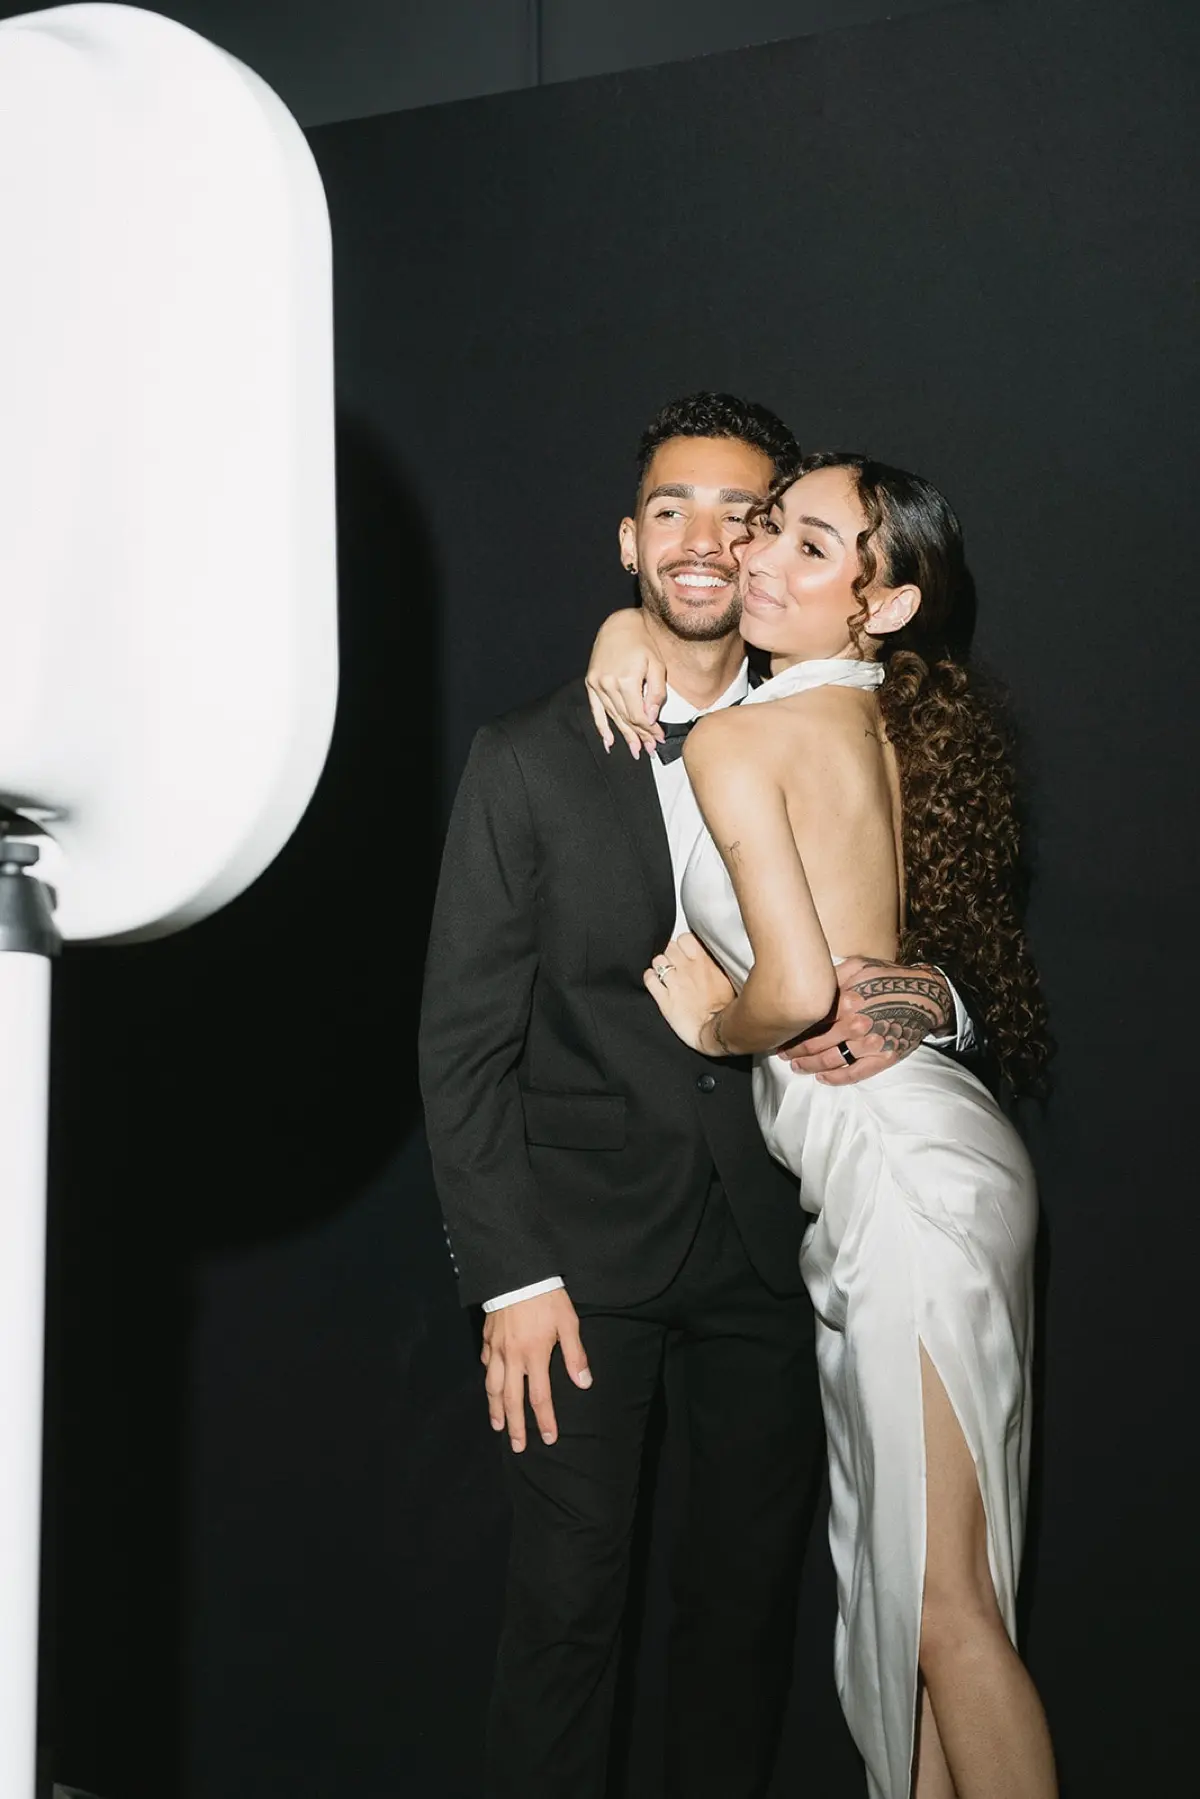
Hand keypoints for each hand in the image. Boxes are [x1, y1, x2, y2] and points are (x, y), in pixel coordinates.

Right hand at [481, 1289, 590, 1451]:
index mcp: (535, 1356)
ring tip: (497, 1426)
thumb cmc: (547, 1297)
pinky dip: (488, 1379)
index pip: (540, 1398)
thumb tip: (584, 1384)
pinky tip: (490, 1386)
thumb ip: (575, 1355)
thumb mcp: (568, 1322)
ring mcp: (496, 1349)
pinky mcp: (487, 1337)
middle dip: (515, 1426)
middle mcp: (512, 1358)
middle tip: (517, 1447)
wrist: (517, 1272)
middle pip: (512, 1400)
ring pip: (493, 1386)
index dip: (544, 1420)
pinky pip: (485, 1364)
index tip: (549, 1439)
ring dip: (496, 1409)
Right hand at [586, 608, 666, 758]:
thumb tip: (651, 716)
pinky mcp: (591, 682)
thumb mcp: (657, 664)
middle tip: (650, 750)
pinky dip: (602, 727)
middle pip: (626, 718)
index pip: (639, 715)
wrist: (619, 624)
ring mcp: (597, 684)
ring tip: (635, 750)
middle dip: (640, 736)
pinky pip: (596, 710)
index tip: (659, 738)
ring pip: (613, 717)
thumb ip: (656, 691)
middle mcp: (609, 684)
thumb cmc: (643, 642)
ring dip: (625, 735)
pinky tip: (609, 742)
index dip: (650, 730)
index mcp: (627, 680)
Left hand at [643, 933, 736, 1051]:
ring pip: (657, 960)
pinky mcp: (663, 999)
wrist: (716, 1032)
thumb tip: (709, 955)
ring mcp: (674, 983)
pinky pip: (649, 979)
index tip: (685, 952)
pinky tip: (656, 983)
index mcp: (704, 961)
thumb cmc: (725, 1009)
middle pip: (669, 947)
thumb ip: (715, 964)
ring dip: (660, 966)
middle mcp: (687, 969)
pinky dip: (650, 978)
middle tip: (676, 965)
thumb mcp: (728, 979)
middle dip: (671, 955)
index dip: (682, 945)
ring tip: (666, 974)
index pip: (684, 938)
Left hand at [776, 955, 951, 1085]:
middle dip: (795, 1050)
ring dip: (810, 1065)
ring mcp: (869, 1044)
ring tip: (797, 1067)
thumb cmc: (889, 977)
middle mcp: (855, 1025)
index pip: (810, 1020)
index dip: (793, 1029)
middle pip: (815, 1043)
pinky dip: (836, 1078)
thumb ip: (832, 976)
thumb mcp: (858, 966)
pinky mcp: (883, 1058)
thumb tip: (807, 983)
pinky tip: (822, 1079)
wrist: (926, 996)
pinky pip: (854, 1073)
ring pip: (830, 1060)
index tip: (781, 1033)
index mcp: (846, 1001)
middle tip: (782, 1053)